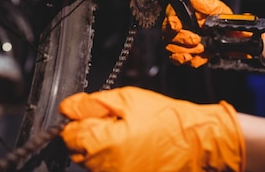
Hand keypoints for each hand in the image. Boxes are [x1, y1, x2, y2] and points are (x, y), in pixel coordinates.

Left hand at [59, 86, 244, 171]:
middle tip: (114, 122)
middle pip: (78, 151)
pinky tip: (131, 148)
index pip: (68, 135)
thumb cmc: (166, 118)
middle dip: (89, 135)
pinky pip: (109, 171)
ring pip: (92, 164)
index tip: (94, 113)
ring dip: (101, 149)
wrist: (196, 140)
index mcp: (102, 143)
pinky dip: (114, 161)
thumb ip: (92, 103)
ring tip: (126, 135)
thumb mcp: (127, 98)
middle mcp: (105, 167)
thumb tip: (68, 108)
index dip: (79, 120)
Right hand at [162, 0, 231, 67]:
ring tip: (200, 48)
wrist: (232, 34)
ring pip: (171, 50)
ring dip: (185, 52)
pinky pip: (180, 61)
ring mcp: (180, 43)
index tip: (177, 26)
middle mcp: (178, 29)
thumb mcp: (213, 6)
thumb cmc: (221, 18)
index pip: (169, 18)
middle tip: (196, 39)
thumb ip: (201, 2)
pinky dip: (191, 60)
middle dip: (182, 40)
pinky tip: (199, 55)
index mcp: (182, 15)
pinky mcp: (186, 55)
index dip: (170, 23)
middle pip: (167, 36)